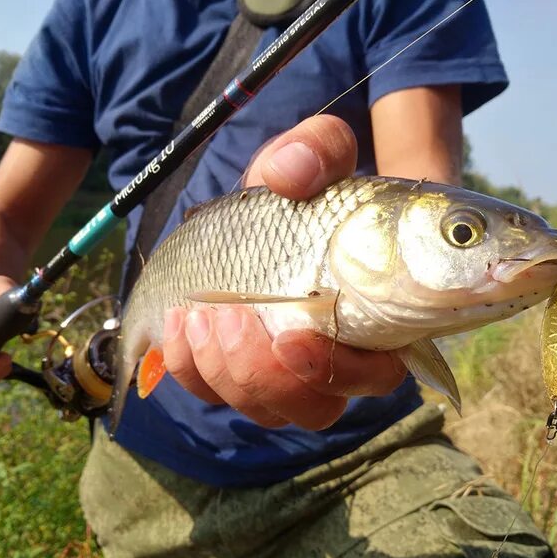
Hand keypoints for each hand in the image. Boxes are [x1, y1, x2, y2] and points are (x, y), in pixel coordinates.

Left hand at [161, 115, 407, 429]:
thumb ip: (318, 149)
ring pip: (264, 408)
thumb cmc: (316, 188)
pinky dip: (189, 366)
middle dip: (262, 375)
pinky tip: (178, 322)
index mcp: (377, 317)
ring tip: (196, 315)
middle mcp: (339, 358)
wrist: (280, 207)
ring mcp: (288, 371)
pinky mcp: (242, 369)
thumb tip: (287, 174)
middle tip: (228, 316)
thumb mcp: (321, 153)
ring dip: (222, 370)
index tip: (292, 337)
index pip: (378, 373)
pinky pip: (216, 394)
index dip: (338, 371)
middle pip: (314, 408)